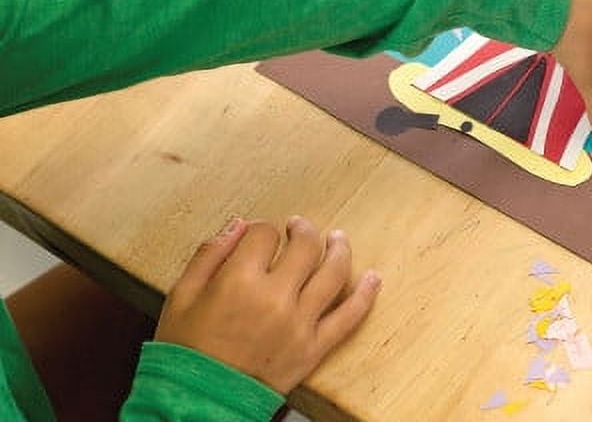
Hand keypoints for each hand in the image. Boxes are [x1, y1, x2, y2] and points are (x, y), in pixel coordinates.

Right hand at [156, 216, 380, 393]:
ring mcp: (300, 323)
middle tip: (298, 227)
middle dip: (302, 229)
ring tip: (338, 239)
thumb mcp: (180, 296)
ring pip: (334, 273)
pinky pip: (349, 317)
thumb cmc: (186, 352)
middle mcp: (276, 298)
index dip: (262, 229)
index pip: (265, 234)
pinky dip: (366, 295)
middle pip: (305, 246)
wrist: (196, 402)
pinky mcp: (314, 348)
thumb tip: (239, 225)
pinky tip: (373, 278)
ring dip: (340, 249)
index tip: (260, 235)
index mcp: (239, 281)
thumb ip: (210, 254)